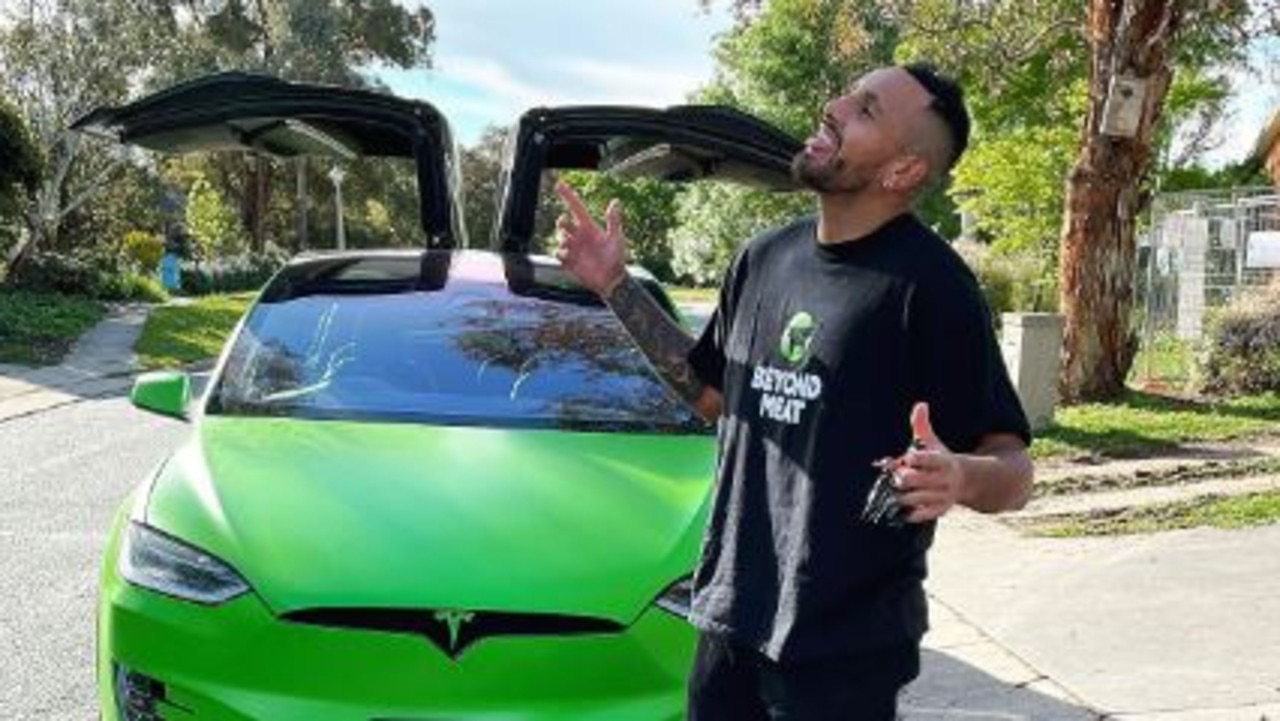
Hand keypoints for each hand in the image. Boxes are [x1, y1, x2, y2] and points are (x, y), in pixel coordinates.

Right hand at [554, 181, 626, 296]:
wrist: (611, 280)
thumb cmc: (616, 258)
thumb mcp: (616, 238)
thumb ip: (613, 221)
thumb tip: (615, 201)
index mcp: (589, 227)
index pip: (576, 207)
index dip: (568, 195)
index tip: (559, 184)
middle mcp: (579, 236)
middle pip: (563, 222)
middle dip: (562, 222)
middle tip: (565, 224)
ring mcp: (573, 248)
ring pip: (559, 237)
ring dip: (562, 239)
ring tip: (572, 247)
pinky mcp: (568, 261)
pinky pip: (557, 253)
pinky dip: (560, 253)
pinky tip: (569, 257)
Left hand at [895, 402, 965, 522]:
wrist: (965, 481)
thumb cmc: (940, 459)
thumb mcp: (934, 442)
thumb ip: (922, 426)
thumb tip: (920, 405)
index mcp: (943, 461)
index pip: (931, 460)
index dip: (919, 459)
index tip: (907, 458)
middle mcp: (943, 479)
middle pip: (923, 481)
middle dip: (907, 479)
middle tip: (896, 478)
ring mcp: (942, 496)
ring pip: (921, 498)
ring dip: (905, 497)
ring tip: (891, 496)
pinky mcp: (940, 509)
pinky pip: (926, 515)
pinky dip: (914, 514)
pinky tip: (902, 513)